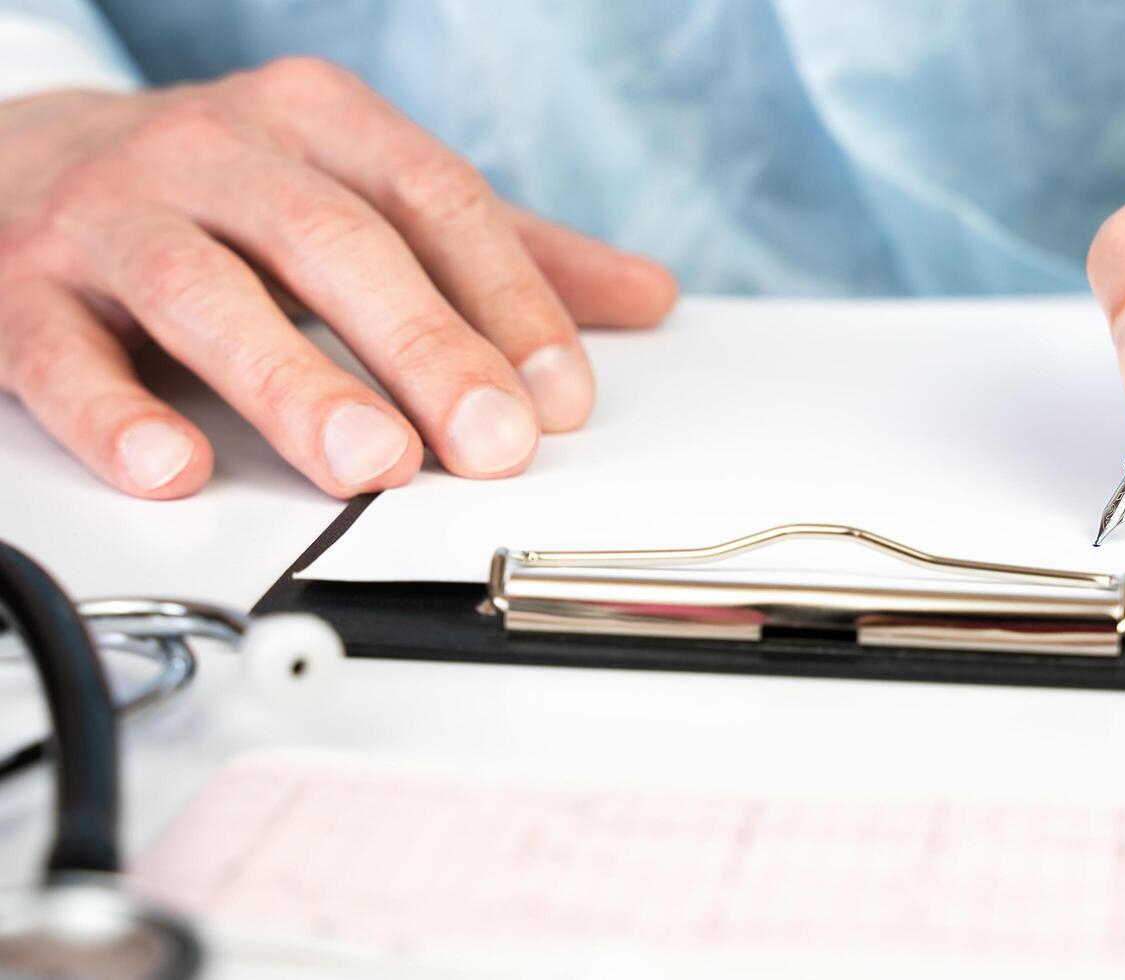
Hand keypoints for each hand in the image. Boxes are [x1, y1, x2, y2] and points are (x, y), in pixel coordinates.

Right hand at [0, 58, 676, 498]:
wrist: (20, 160)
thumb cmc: (227, 191)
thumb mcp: (365, 192)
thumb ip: (501, 249)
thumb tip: (646, 295)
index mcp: (320, 123)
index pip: (435, 201)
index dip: (508, 298)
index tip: (561, 397)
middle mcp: (217, 152)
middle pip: (334, 243)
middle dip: (423, 345)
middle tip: (490, 441)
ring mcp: (111, 215)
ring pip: (204, 292)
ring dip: (292, 382)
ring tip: (368, 462)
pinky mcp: (18, 289)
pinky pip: (62, 352)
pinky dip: (115, 414)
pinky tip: (173, 467)